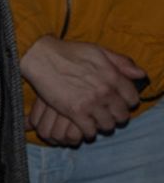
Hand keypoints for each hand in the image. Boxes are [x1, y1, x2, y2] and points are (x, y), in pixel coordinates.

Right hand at [20, 36, 144, 140]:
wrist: (41, 57)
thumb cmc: (68, 52)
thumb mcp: (98, 51)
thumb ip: (121, 62)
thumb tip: (140, 74)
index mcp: (113, 76)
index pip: (132, 98)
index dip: (126, 102)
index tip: (118, 102)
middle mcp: (105, 91)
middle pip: (121, 115)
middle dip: (115, 116)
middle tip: (106, 114)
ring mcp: (91, 103)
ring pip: (107, 125)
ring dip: (102, 125)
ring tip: (95, 120)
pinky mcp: (75, 112)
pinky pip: (90, 131)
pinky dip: (88, 131)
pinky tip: (83, 125)